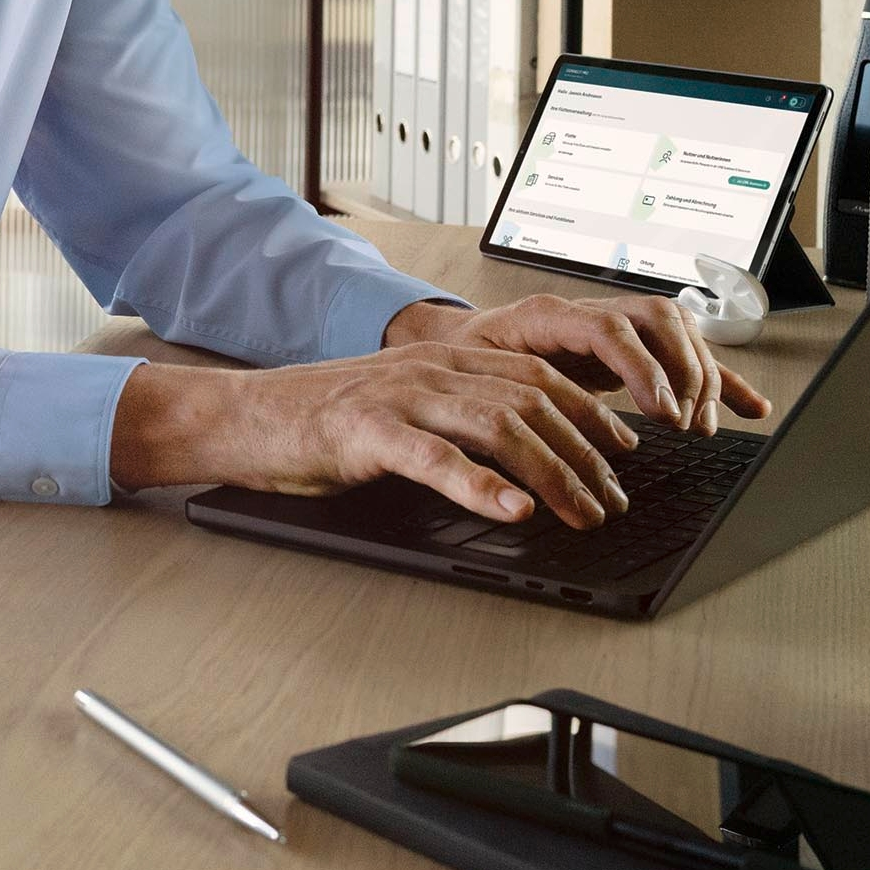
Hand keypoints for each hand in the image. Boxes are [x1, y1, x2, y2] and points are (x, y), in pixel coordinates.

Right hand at [109, 344, 639, 528]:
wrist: (245, 416)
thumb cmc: (323, 421)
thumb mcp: (404, 405)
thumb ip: (459, 416)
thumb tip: (524, 456)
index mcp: (445, 357)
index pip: (540, 376)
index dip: (591, 412)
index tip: (623, 450)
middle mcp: (431, 366)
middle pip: (534, 401)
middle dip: (586, 453)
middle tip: (614, 499)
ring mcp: (401, 395)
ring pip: (500, 426)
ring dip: (553, 473)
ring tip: (582, 512)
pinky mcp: (367, 431)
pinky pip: (436, 457)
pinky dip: (482, 486)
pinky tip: (513, 510)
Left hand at [385, 290, 770, 434]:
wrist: (448, 344)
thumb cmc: (458, 364)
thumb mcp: (468, 379)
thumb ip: (497, 403)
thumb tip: (526, 448)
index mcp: (546, 315)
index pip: (610, 328)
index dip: (641, 369)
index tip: (660, 414)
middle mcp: (586, 313)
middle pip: (657, 319)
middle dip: (681, 371)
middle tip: (684, 423)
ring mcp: (611, 327)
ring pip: (675, 331)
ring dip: (700, 376)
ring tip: (701, 425)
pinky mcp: (628, 350)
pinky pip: (684, 356)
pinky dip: (720, 380)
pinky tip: (751, 406)